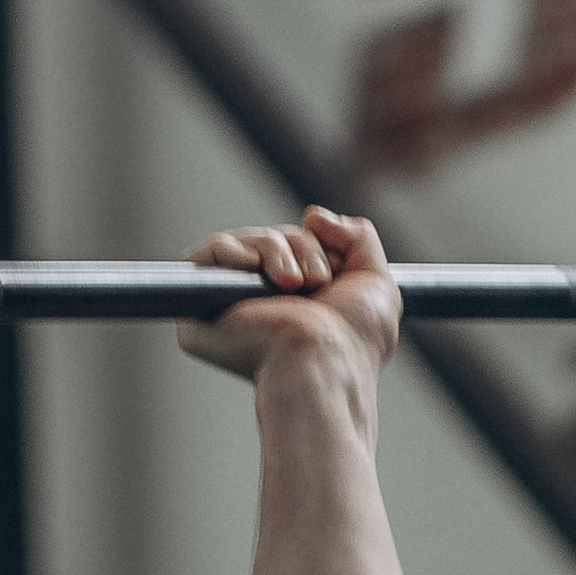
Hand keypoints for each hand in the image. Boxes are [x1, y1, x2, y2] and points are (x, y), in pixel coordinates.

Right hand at [176, 207, 399, 383]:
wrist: (324, 359)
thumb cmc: (352, 339)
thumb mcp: (375, 279)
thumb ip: (357, 236)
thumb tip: (311, 215)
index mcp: (295, 303)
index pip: (295, 247)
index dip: (317, 247)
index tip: (334, 275)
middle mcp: (261, 306)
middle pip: (273, 239)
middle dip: (301, 246)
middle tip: (316, 282)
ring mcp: (229, 306)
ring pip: (247, 241)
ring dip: (277, 250)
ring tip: (293, 284)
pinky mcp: (200, 308)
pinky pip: (211, 253)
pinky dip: (237, 250)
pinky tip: (258, 271)